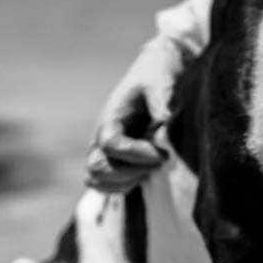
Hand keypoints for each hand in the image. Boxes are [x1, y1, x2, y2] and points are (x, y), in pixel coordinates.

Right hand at [84, 34, 182, 193]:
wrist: (156, 75)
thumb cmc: (157, 76)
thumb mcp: (160, 81)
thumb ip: (161, 101)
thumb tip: (166, 121)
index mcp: (110, 118)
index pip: (110, 145)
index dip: (135, 153)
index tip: (162, 153)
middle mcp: (101, 137)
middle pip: (96, 168)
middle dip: (130, 171)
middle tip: (160, 161)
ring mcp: (105, 151)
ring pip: (96, 180)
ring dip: (126, 181)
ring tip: (153, 168)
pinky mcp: (115, 161)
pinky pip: (107, 185)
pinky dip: (125, 187)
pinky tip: (149, 173)